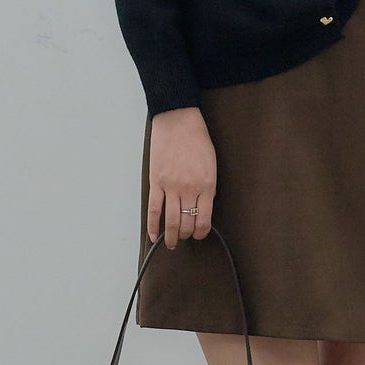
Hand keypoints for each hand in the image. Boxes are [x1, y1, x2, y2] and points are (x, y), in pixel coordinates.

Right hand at [147, 107, 216, 248]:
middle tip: (184, 237)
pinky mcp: (156, 182)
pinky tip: (154, 235)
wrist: (178, 121)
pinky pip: (153, 209)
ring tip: (171, 243)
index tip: (199, 235)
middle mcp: (189, 189)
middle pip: (187, 223)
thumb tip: (203, 206)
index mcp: (207, 185)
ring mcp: (171, 186)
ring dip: (171, 236)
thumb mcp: (211, 165)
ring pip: (170, 220)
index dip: (201, 232)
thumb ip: (208, 187)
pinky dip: (153, 225)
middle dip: (186, 235)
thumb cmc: (197, 140)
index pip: (204, 219)